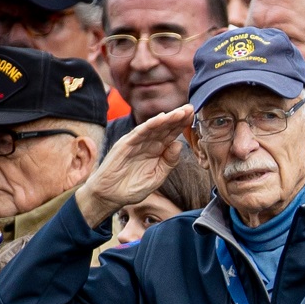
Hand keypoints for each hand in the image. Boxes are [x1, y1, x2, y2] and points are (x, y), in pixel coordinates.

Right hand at [76, 105, 192, 226]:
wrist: (110, 196)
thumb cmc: (133, 187)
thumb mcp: (157, 177)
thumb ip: (169, 162)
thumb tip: (179, 144)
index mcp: (157, 150)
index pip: (171, 134)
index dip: (182, 125)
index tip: (194, 116)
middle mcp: (147, 143)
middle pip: (165, 127)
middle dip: (178, 117)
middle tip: (191, 107)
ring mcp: (136, 142)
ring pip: (154, 127)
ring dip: (167, 118)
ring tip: (181, 112)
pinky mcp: (125, 144)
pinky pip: (139, 132)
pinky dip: (150, 125)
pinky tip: (162, 118)